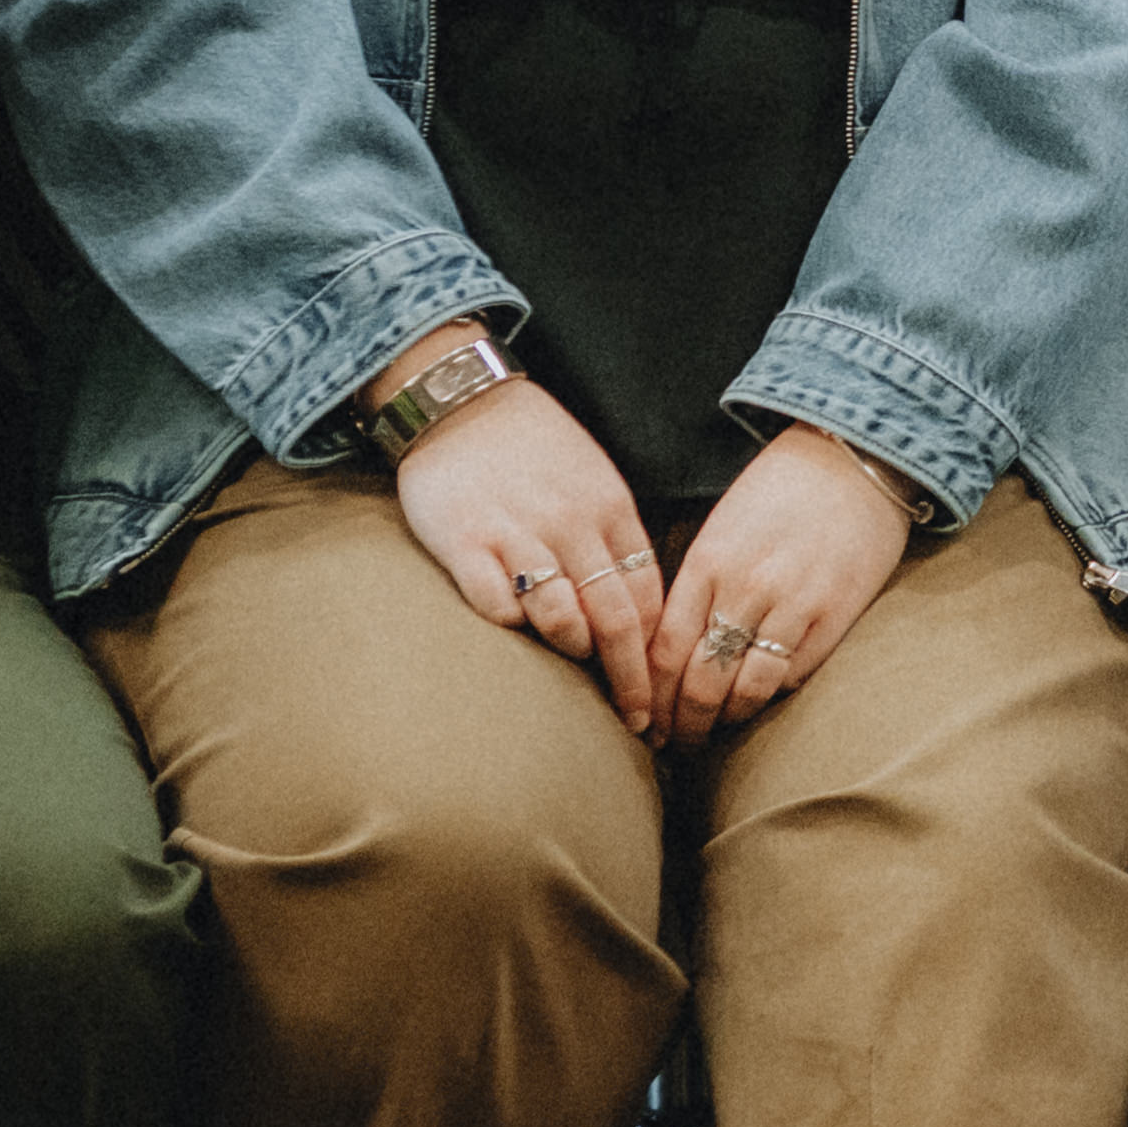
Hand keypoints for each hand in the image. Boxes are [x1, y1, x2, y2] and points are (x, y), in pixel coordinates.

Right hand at [389, 376, 677, 726]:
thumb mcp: (594, 483)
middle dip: (632, 681)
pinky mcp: (464, 541)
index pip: (649, 597)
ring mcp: (517, 534)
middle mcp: (570, 526)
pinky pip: (496, 604)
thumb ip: (615, 543)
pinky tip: (510, 624)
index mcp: (610, 511)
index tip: (665, 696)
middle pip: (616, 620)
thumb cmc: (533, 449)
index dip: (660, 653)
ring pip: (561, 616)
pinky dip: (509, 624)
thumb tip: (642, 617)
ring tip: (570, 658)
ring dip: (572, 647)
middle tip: (640, 725)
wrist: (462, 401)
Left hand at [659, 421, 918, 737]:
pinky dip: (772, 694)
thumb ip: (698, 586)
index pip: (665, 651)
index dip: (651, 698)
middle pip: (700, 679)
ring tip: (716, 732)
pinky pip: (793, 674)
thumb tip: (670, 652)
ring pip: (746, 688)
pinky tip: (761, 699)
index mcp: (708, 563)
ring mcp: (792, 603)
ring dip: (726, 720)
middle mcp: (745, 587)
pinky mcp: (834, 614)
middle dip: (682, 723)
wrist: (853, 459)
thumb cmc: (780, 493)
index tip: (644, 723)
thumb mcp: (722, 530)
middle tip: (675, 744)